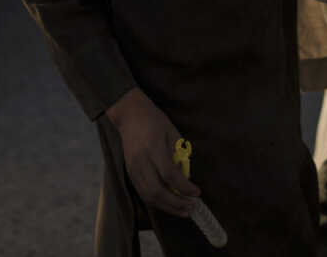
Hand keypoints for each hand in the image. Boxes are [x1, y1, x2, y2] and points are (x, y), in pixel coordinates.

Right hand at [104, 89, 199, 218]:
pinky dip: (157, 202)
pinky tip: (169, 204)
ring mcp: (133, 168)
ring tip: (183, 210)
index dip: (184, 187)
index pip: (169, 174)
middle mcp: (141, 161)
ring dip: (167, 207)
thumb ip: (179, 155)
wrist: (129, 115)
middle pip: (157, 190)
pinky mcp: (130, 173)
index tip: (197, 192)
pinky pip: (143, 193)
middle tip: (192, 207)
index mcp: (153, 147)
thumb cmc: (154, 120)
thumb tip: (186, 177)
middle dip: (176, 203)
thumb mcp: (172, 132)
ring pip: (149, 196)